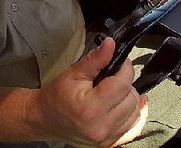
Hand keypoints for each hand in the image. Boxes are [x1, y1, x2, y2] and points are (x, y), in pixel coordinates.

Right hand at [29, 37, 147, 146]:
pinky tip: (131, 104)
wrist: (45, 119)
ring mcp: (106, 138)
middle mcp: (101, 126)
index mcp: (91, 108)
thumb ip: (95, 59)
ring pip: (135, 113)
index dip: (126, 69)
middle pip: (131, 99)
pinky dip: (134, 114)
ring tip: (117, 90)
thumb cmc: (57, 95)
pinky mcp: (108, 143)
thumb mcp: (74, 72)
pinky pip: (133, 128)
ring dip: (130, 98)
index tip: (122, 62)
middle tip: (115, 75)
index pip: (122, 84)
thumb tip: (111, 44)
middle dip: (126, 83)